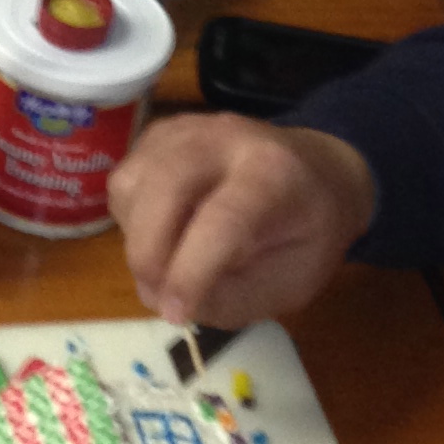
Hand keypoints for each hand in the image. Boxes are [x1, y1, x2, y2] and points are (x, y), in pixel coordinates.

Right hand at [109, 112, 374, 325]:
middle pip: (165, 183)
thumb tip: (166, 301)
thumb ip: (235, 298)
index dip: (192, 270)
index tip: (175, 314)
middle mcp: (227, 138)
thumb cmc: (309, 232)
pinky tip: (162, 233)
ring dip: (136, 237)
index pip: (225, 217)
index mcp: (275, 174)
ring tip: (167, 263)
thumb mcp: (294, 281)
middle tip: (157, 298)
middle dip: (148, 251)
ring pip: (132, 181)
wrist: (319, 169)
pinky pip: (125, 180)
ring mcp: (187, 129)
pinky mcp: (160, 135)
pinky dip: (131, 218)